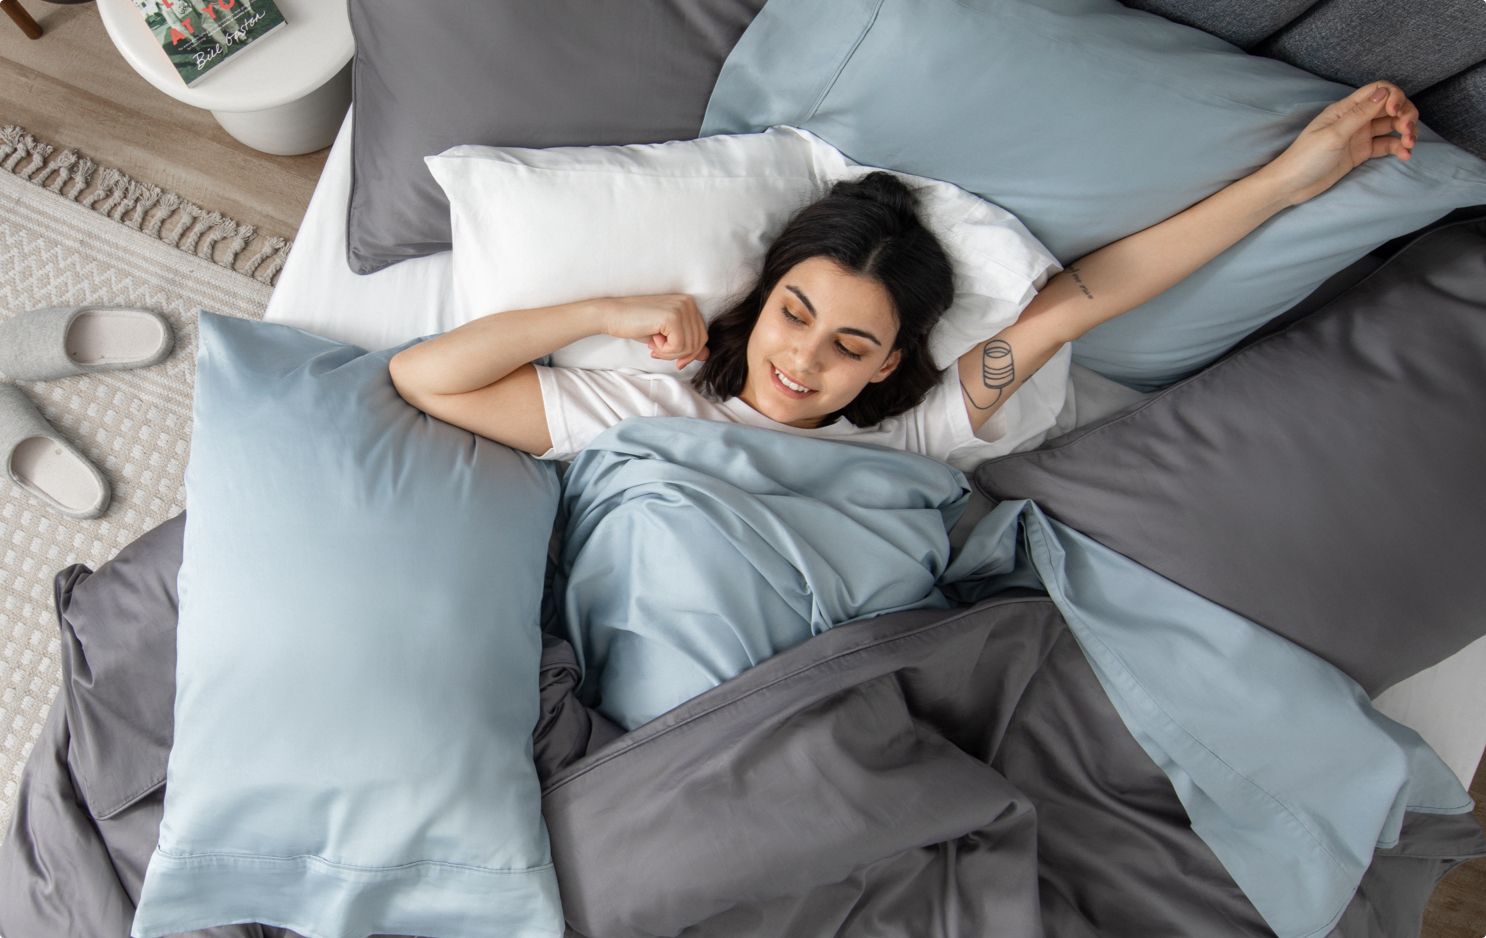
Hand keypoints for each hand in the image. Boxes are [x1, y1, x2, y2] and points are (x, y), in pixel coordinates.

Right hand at [599, 294, 711, 368]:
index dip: (690, 353)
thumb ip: (687, 343)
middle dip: (681, 355)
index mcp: (689, 304)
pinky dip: (665, 351)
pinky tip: (653, 343)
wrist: (612, 315)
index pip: (702, 336)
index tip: (675, 359)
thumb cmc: (637, 324)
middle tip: (660, 352)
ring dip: (670, 353)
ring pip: (689, 346)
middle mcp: (688, 303)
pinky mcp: (672, 317)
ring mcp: (681, 308)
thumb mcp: (667, 336)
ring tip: (655, 346)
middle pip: (699, 342)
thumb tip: (706, 356)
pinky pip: (679, 346)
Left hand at [1262, 80, 1418, 206]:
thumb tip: (1384, 91)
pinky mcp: (1361, 152)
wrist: (1291, 186)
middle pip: (1389, 107)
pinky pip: (1385, 145)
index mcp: (1345, 109)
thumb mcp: (1334, 134)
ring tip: (1410, 145)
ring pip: (1391, 126)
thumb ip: (1360, 114)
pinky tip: (1405, 155)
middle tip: (1408, 132)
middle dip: (1405, 115)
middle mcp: (1355, 119)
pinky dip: (1398, 148)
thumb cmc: (1306, 158)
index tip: (1397, 111)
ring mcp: (1359, 136)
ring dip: (1405, 132)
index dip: (1394, 95)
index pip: (1377, 90)